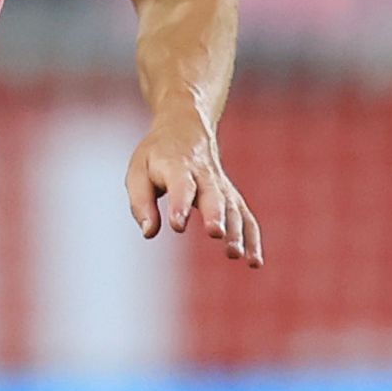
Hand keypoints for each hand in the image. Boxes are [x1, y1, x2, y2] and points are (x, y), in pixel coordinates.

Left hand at [126, 120, 264, 267]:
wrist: (186, 128)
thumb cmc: (157, 155)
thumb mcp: (137, 171)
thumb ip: (141, 203)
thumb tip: (149, 232)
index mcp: (177, 165)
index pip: (181, 185)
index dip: (179, 205)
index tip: (177, 225)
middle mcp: (204, 174)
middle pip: (213, 194)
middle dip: (215, 214)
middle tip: (216, 233)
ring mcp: (221, 185)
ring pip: (233, 207)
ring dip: (236, 231)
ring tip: (234, 254)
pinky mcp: (231, 196)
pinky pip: (245, 217)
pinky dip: (252, 238)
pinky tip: (254, 262)